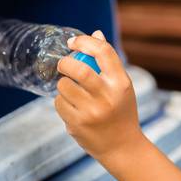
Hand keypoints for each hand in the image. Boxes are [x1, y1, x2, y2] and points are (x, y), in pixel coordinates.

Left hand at [54, 30, 143, 161]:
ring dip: (63, 85)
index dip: (85, 42)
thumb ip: (108, 62)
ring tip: (71, 92)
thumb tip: (96, 33)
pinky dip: (61, 102)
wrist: (122, 147)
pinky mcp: (77, 124)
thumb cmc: (120, 111)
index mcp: (121, 83)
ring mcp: (91, 112)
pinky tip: (72, 108)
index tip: (73, 42)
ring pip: (63, 86)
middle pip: (78, 69)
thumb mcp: (122, 86)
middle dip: (65, 63)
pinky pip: (58, 103)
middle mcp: (107, 96)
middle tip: (63, 65)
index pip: (103, 52)